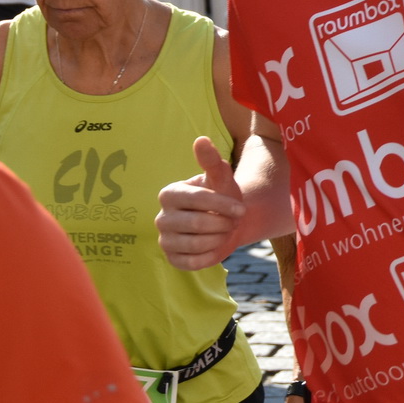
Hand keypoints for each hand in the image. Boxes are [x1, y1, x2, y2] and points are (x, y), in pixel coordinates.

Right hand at [156, 136, 245, 270]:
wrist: (227, 221)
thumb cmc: (222, 195)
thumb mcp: (221, 178)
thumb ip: (212, 161)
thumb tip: (201, 139)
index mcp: (170, 193)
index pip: (197, 200)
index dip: (222, 205)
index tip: (242, 209)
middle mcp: (162, 217)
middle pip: (198, 224)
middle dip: (223, 224)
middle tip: (233, 221)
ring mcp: (164, 239)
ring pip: (197, 244)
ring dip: (220, 239)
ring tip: (225, 231)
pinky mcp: (172, 259)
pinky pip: (193, 262)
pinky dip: (211, 255)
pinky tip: (216, 245)